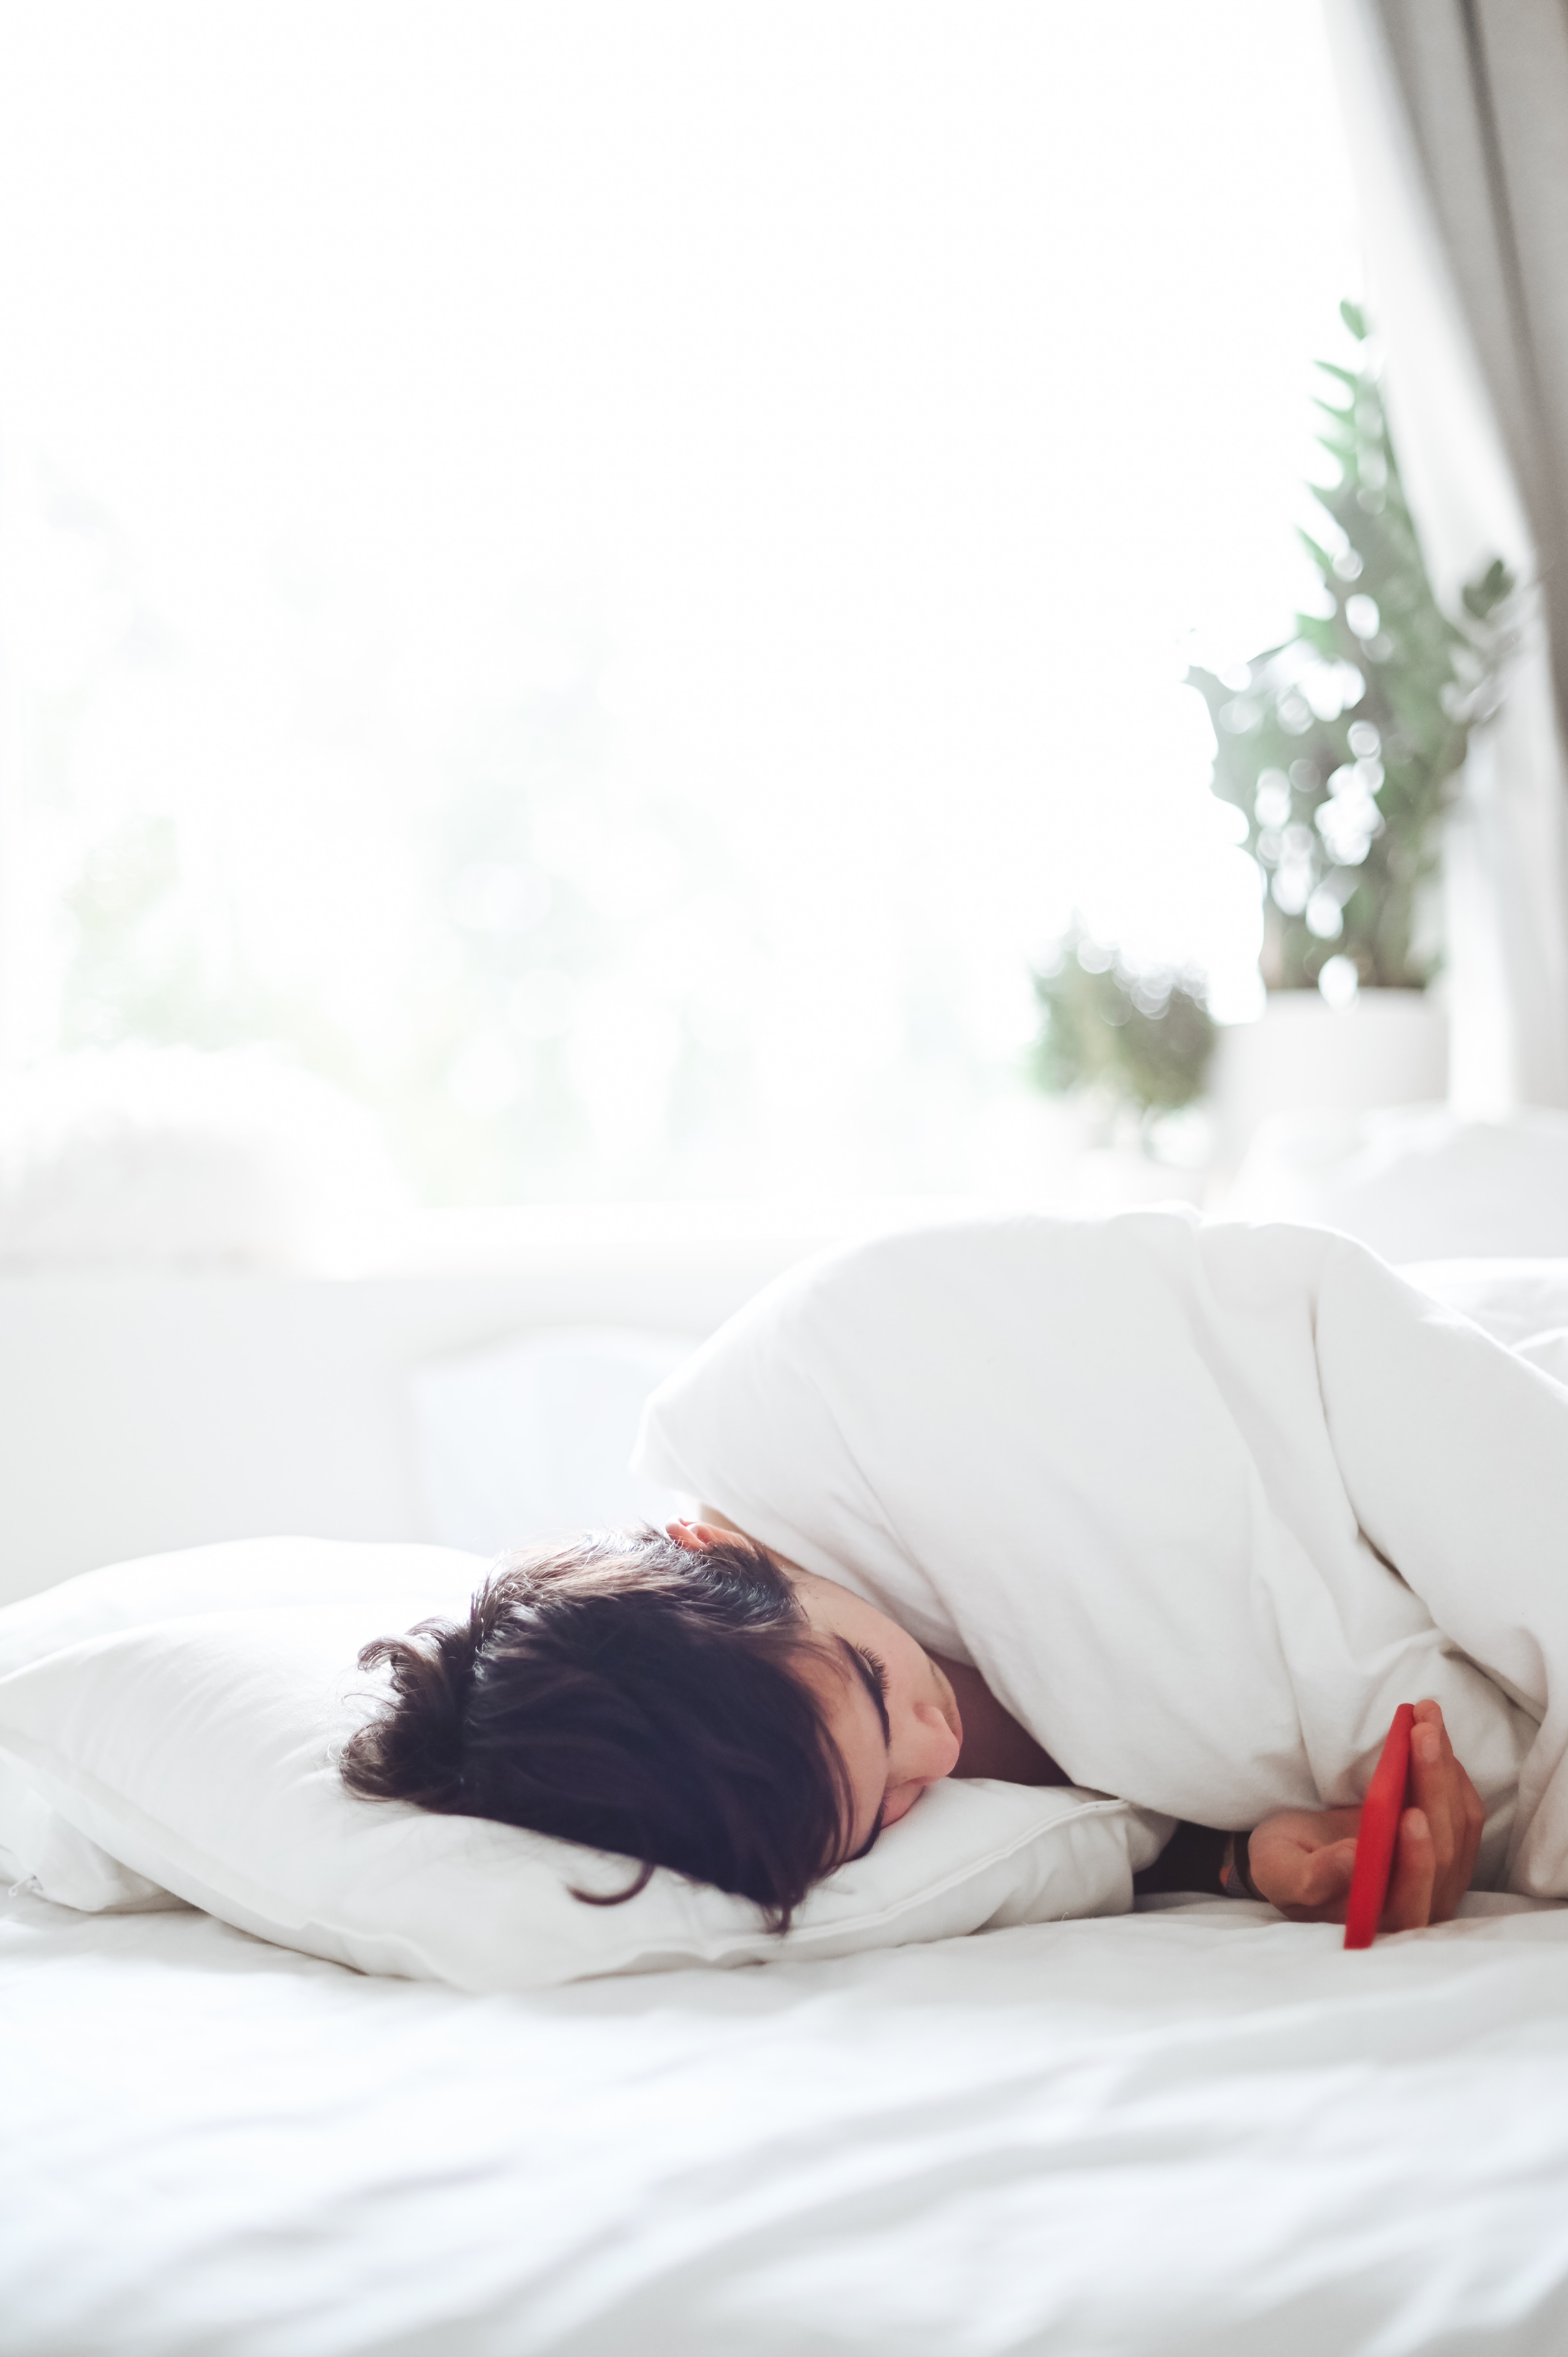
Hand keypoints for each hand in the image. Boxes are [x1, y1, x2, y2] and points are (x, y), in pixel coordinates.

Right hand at [1245, 1700, 1484, 1929]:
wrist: (1300, 1855)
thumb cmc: (1285, 1866)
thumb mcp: (1279, 1871)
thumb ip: (1312, 1876)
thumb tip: (1354, 1859)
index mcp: (1375, 1921)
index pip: (1410, 1898)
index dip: (1416, 1859)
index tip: (1411, 1814)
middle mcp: (1418, 1909)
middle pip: (1443, 1854)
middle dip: (1435, 1788)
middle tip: (1422, 1732)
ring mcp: (1439, 1882)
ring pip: (1459, 1829)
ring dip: (1446, 1770)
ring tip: (1428, 1718)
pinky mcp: (1446, 1853)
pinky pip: (1465, 1817)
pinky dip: (1453, 1774)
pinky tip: (1435, 1736)